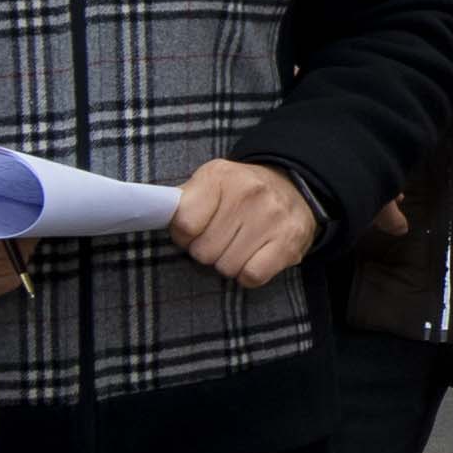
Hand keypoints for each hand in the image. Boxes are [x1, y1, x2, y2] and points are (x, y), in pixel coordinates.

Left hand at [172, 160, 322, 287]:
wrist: (294, 186)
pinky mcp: (289, 242)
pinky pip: (252, 276)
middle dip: (207, 251)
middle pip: (204, 251)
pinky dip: (248, 274)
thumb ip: (184, 201)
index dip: (183, 236)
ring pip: (227, 267)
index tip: (194, 231)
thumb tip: (157, 216)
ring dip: (228, 263)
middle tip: (220, 239)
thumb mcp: (210, 181)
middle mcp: (248, 193)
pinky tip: (253, 257)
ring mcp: (271, 218)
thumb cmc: (241, 191)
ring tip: (238, 246)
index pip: (184, 224)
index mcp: (220, 176)